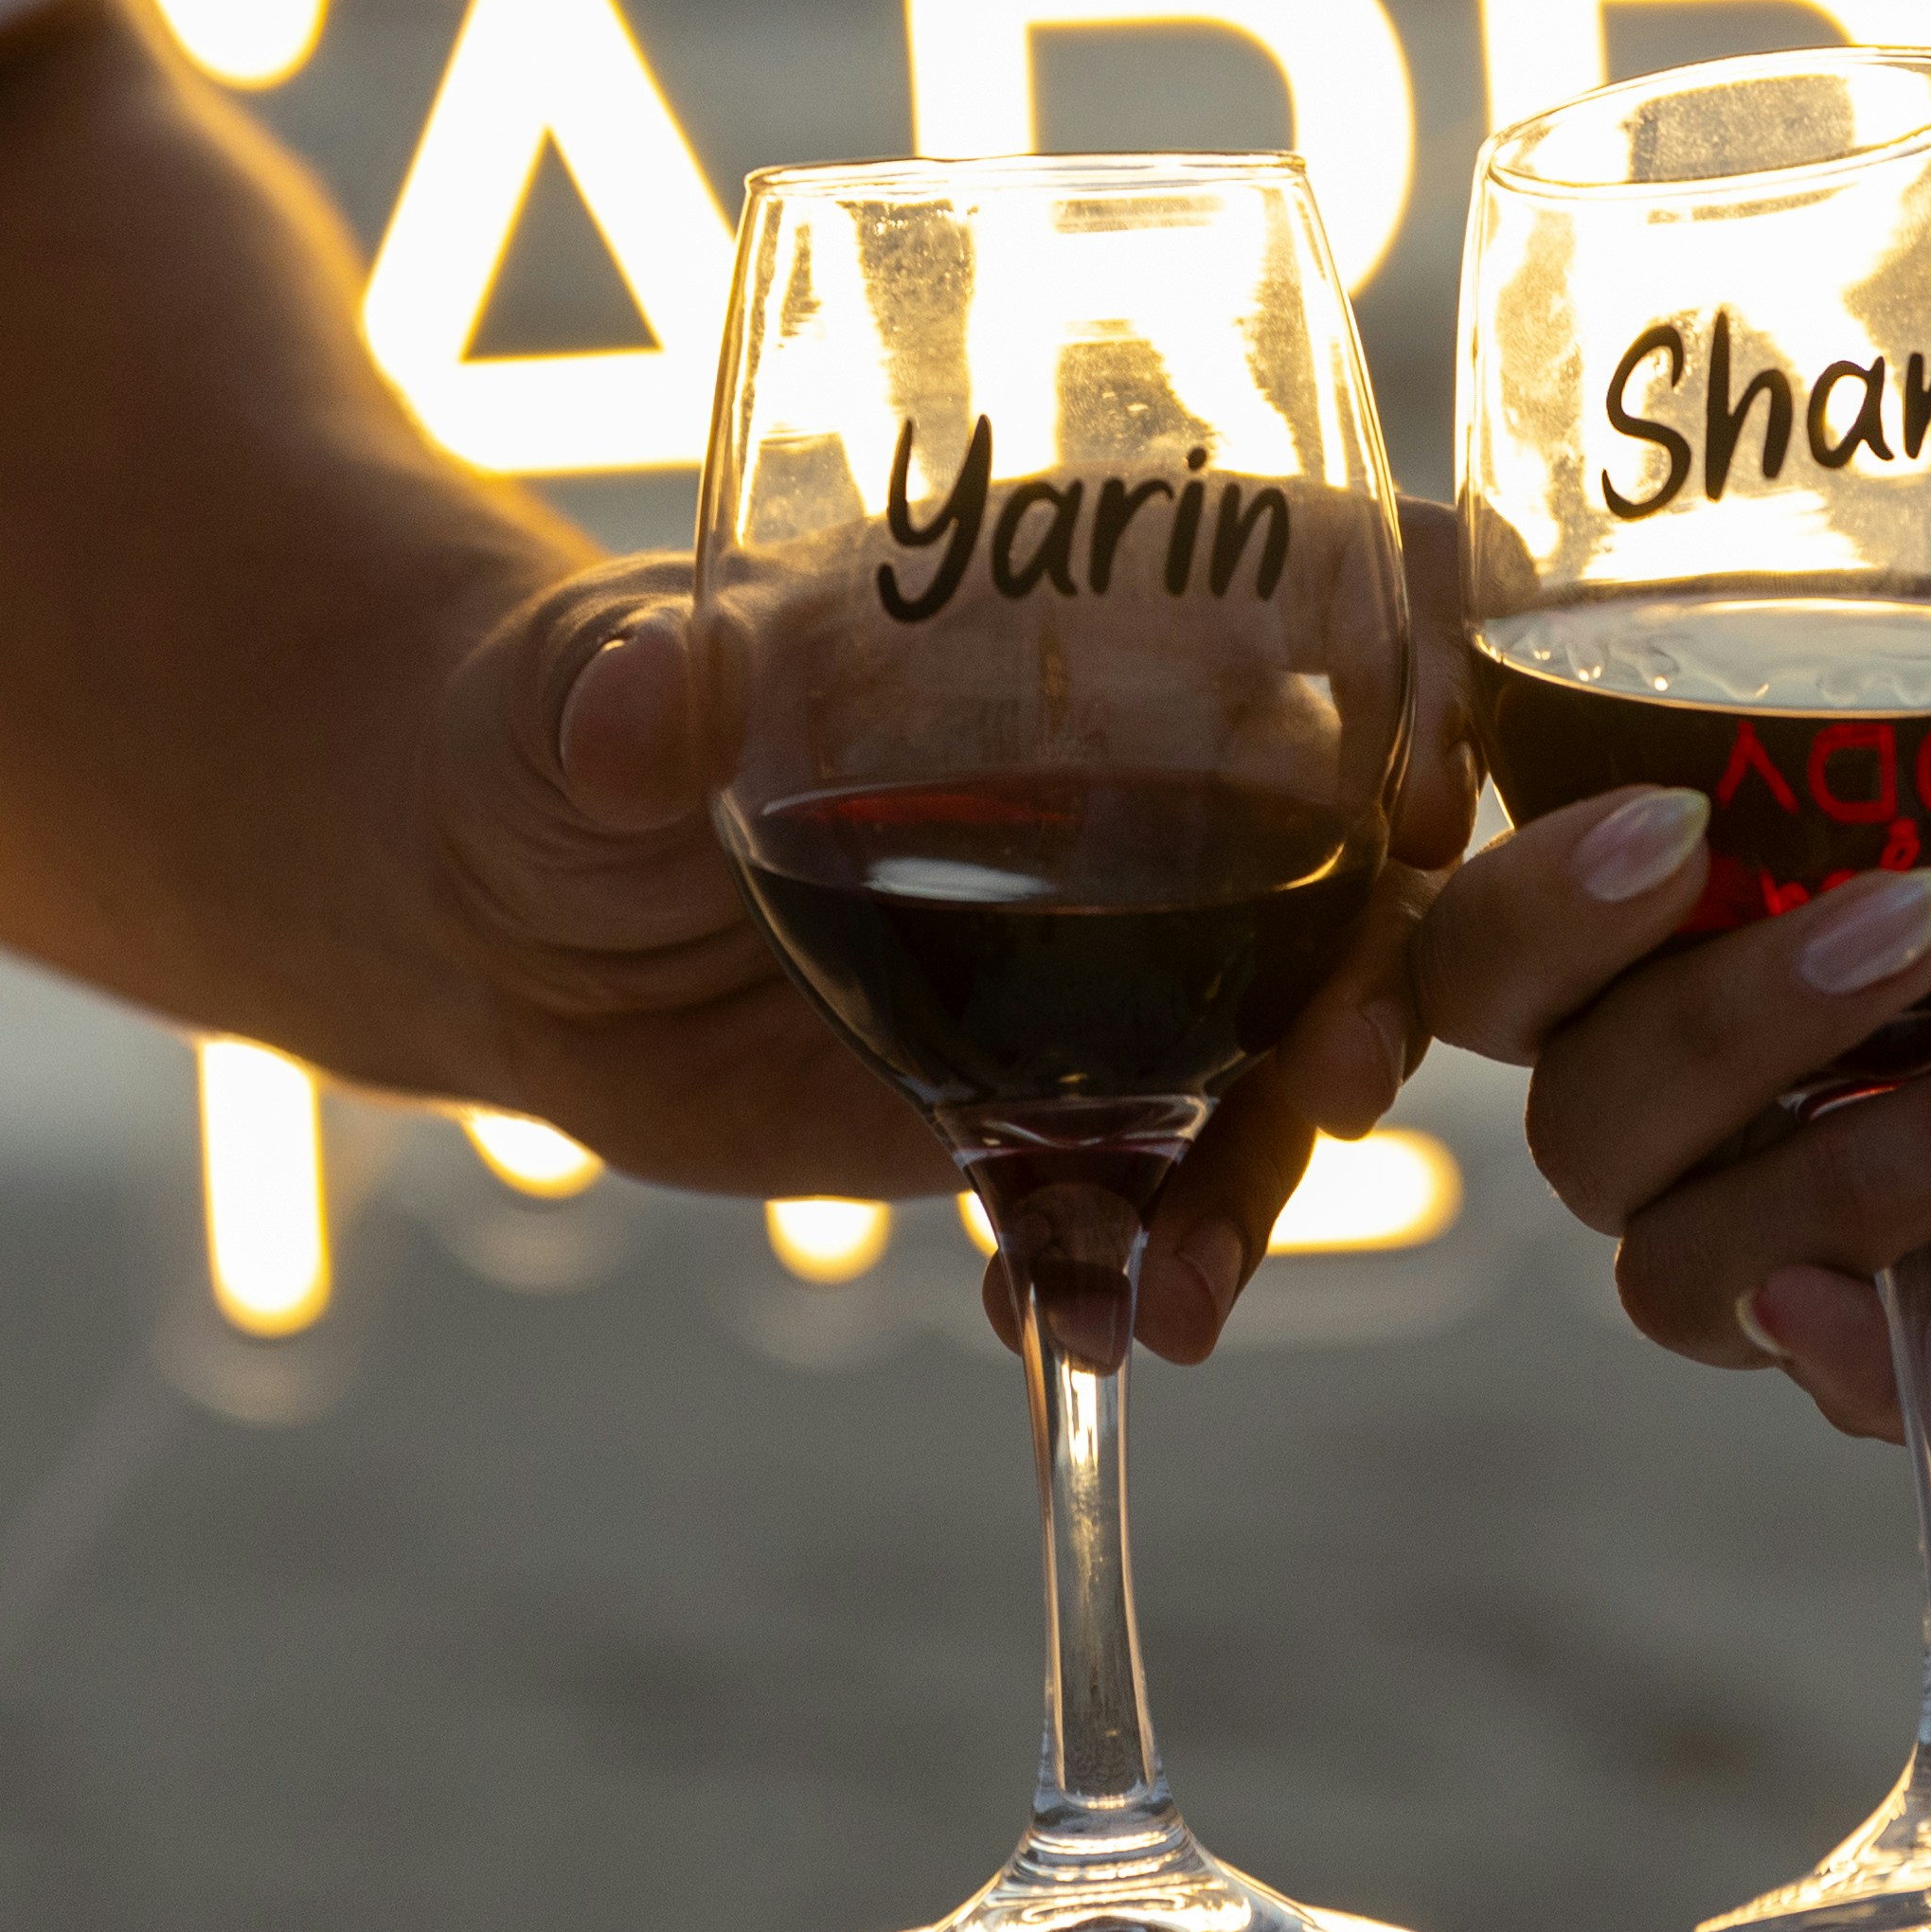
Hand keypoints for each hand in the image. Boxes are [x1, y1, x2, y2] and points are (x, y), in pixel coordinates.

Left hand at [474, 520, 1473, 1362]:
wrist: (480, 914)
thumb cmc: (550, 718)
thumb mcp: (583, 688)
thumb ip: (633, 697)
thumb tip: (640, 711)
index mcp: (1085, 621)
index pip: (1336, 592)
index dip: (1433, 671)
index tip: (1450, 777)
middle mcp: (1139, 789)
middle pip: (1347, 868)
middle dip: (1383, 980)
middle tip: (1343, 1085)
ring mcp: (1102, 964)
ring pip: (1266, 1062)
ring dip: (1262, 1174)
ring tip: (1188, 1293)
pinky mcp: (1028, 1107)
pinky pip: (1128, 1194)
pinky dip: (1122, 1271)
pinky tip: (1083, 1339)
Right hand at [1410, 758, 1930, 1449]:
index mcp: (1676, 952)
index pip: (1500, 949)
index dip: (1533, 905)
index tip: (1672, 822)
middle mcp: (1695, 1124)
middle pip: (1578, 1112)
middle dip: (1712, 1017)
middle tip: (1906, 919)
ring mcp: (1796, 1263)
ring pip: (1689, 1262)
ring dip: (1851, 1169)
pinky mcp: (1930, 1374)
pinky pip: (1838, 1394)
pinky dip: (1849, 1355)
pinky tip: (1916, 1303)